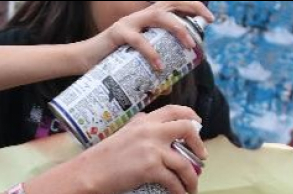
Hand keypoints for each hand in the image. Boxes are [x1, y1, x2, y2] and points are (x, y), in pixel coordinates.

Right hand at [69, 105, 207, 193]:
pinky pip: (173, 181)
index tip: (198, 124)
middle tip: (201, 158)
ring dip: (192, 178)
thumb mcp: (122, 133)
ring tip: (192, 189)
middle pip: (186, 130)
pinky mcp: (150, 169)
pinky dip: (180, 192)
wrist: (89, 172)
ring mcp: (151, 150)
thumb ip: (139, 129)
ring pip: (184, 163)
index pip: (174, 110)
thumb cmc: (102, 157)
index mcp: (144, 121)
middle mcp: (150, 131)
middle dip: (199, 145)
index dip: (190, 116)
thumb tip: (155, 129)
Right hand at [73, 1, 213, 72]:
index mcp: (146, 20)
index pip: (172, 5)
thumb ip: (151, 69)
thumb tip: (168, 87)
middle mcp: (139, 16)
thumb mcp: (136, 62)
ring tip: (190, 45)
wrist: (83, 61)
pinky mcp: (117, 33)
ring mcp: (128, 23)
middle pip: (169, 3)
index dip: (192, 6)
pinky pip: (138, 40)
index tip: (209, 19)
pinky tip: (159, 66)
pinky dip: (152, 53)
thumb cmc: (110, 62)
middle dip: (191, 7)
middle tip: (207, 22)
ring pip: (158, 16)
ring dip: (178, 28)